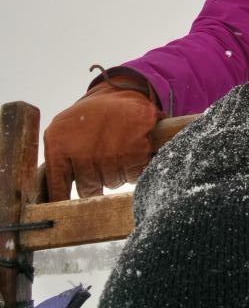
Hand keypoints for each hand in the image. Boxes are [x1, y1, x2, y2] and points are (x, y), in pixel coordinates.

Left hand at [44, 76, 161, 200]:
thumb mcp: (63, 130)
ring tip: (116, 150)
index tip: (67, 215)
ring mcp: (110, 151)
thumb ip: (58, 162)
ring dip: (116, 173)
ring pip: (112, 183)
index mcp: (58, 144)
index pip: (58, 186)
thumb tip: (53, 202)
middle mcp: (82, 149)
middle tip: (101, 160)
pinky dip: (134, 167)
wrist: (122, 92)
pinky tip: (130, 150)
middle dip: (96, 181)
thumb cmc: (90, 117)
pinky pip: (132, 175)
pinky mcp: (135, 150)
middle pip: (89, 189)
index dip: (62, 203)